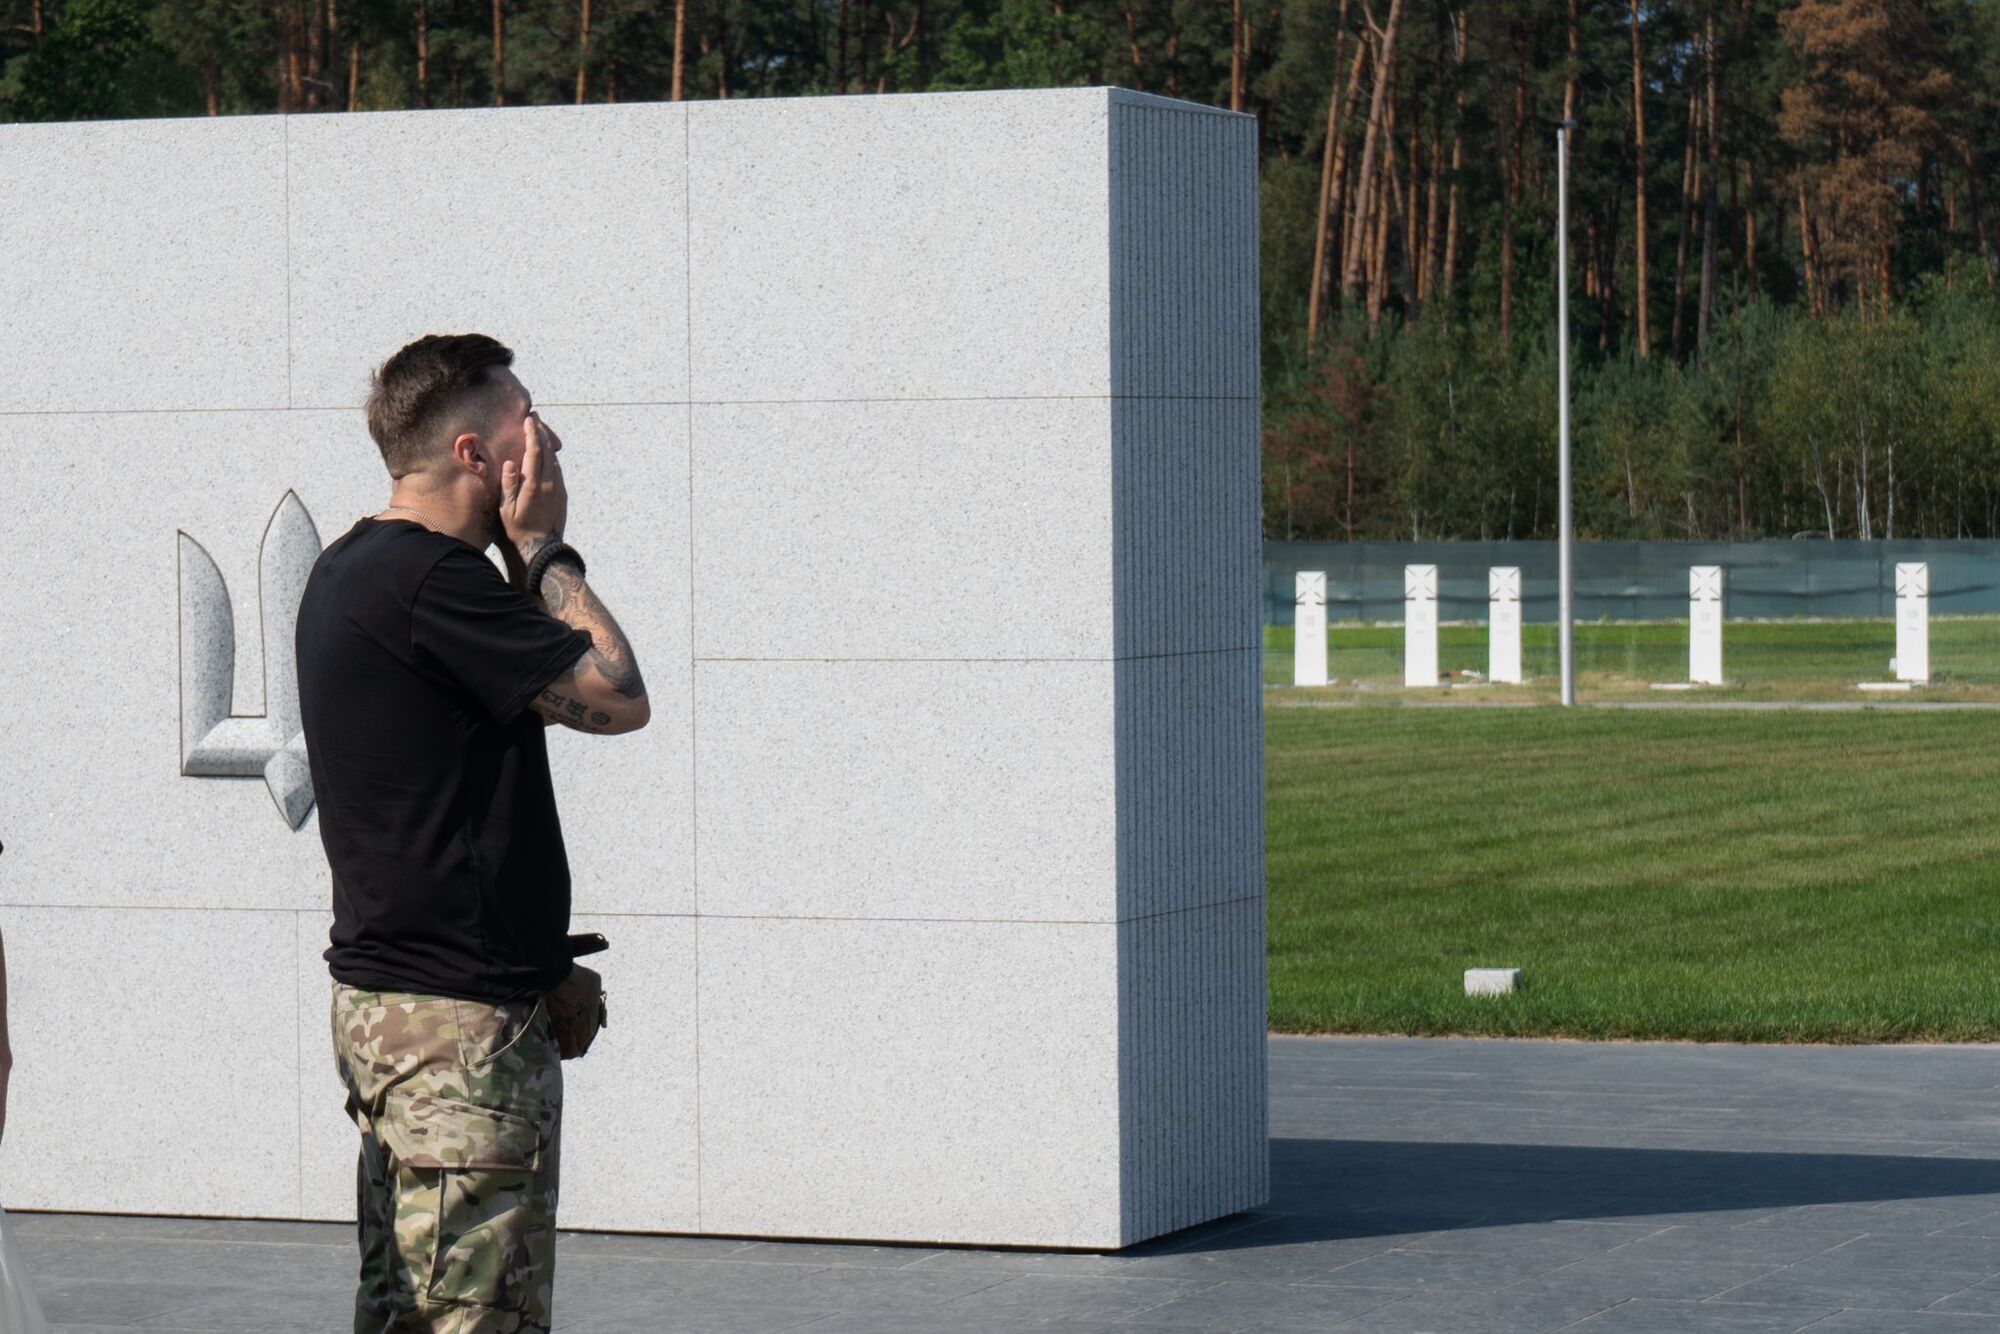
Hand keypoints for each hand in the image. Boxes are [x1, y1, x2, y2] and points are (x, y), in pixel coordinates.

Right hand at [500, 413, 568, 556]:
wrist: (543, 549)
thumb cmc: (519, 530)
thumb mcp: (507, 510)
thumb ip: (508, 485)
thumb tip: (510, 463)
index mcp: (534, 485)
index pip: (534, 452)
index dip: (532, 434)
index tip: (528, 420)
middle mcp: (550, 484)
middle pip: (547, 451)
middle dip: (540, 432)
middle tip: (535, 417)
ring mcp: (558, 489)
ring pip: (554, 459)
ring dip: (547, 443)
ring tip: (539, 431)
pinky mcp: (562, 495)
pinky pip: (557, 470)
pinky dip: (551, 457)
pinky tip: (546, 453)